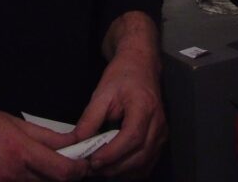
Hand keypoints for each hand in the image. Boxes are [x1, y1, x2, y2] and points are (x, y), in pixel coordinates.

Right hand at [0, 98, 89, 180]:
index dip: (78, 171)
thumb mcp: (12, 121)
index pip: (62, 171)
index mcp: (20, 152)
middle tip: (61, 169)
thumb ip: (44, 135)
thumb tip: (69, 141)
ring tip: (35, 171)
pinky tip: (14, 177)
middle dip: (60, 178)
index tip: (82, 167)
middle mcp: (10, 176)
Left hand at [74, 12, 166, 178]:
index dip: (113, 152)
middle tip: (91, 168)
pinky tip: (114, 167)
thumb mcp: (102, 92)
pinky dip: (130, 171)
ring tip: (100, 168)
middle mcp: (158, 123)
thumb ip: (90, 119)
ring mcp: (161, 133)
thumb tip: (76, 142)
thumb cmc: (124, 75)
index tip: (93, 159)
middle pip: (140, 155)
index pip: (132, 136)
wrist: (141, 66)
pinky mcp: (159, 140)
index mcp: (144, 106)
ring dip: (121, 171)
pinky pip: (147, 163)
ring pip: (144, 164)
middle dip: (114, 167)